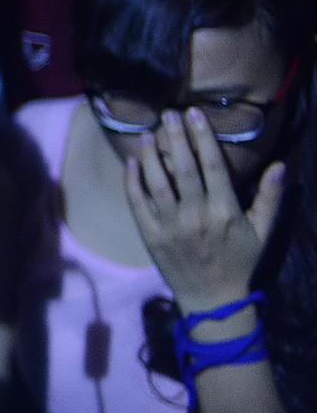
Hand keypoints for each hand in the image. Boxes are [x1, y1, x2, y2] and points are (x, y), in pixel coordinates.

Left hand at [125, 108, 286, 311]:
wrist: (213, 300)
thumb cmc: (240, 262)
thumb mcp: (262, 232)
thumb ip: (270, 198)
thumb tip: (281, 166)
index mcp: (225, 212)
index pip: (213, 166)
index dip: (203, 138)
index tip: (195, 114)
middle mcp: (197, 216)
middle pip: (183, 169)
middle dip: (175, 138)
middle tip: (168, 113)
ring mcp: (171, 226)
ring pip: (157, 183)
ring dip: (150, 156)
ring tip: (146, 133)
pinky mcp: (151, 236)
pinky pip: (138, 204)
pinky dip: (132, 182)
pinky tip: (130, 162)